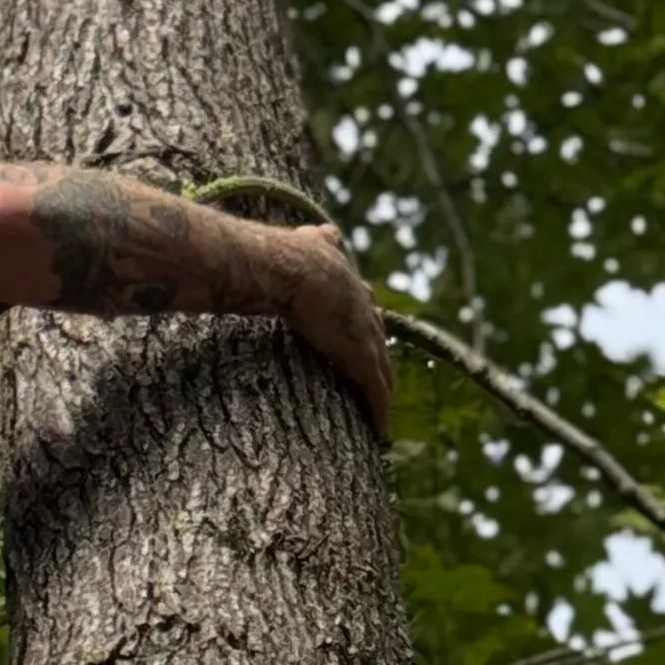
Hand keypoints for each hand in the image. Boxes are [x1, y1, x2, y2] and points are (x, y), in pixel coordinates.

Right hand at [276, 224, 394, 441]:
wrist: (282, 267)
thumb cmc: (279, 255)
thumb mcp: (305, 242)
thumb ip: (318, 240)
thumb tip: (330, 230)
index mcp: (350, 282)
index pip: (365, 308)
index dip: (367, 325)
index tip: (369, 337)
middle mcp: (364, 307)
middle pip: (380, 341)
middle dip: (382, 362)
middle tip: (385, 382)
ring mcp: (364, 334)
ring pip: (382, 371)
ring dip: (384, 394)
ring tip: (384, 415)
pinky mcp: (359, 359)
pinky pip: (373, 392)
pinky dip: (378, 413)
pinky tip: (381, 433)